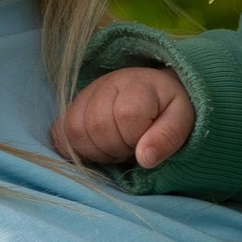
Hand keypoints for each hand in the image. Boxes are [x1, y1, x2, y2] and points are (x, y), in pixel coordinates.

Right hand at [53, 65, 193, 169]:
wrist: (156, 93)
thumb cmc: (168, 111)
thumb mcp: (181, 122)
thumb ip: (167, 138)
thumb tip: (145, 158)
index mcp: (139, 84)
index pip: (126, 116)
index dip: (135, 139)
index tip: (146, 142)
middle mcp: (108, 83)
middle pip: (97, 125)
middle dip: (116, 148)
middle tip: (130, 148)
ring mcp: (86, 93)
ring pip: (74, 129)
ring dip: (95, 150)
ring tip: (115, 147)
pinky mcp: (73, 106)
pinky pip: (59, 131)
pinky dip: (74, 148)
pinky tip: (95, 148)